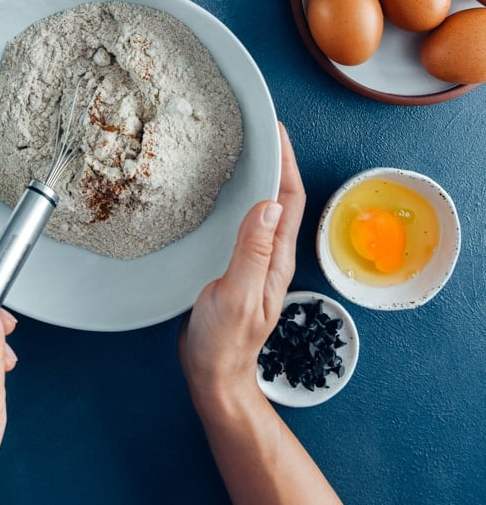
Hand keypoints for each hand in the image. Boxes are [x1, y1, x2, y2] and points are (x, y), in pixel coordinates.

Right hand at [179, 123, 305, 404]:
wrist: (214, 376)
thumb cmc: (225, 343)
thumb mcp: (238, 297)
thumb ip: (253, 253)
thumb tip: (267, 204)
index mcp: (277, 258)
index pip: (289, 198)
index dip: (286, 160)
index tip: (275, 129)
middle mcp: (271, 254)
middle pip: (280, 197)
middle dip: (274, 159)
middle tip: (256, 128)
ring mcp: (255, 260)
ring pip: (262, 206)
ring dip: (257, 174)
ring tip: (240, 147)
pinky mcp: (235, 264)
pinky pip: (243, 221)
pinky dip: (238, 197)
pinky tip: (221, 190)